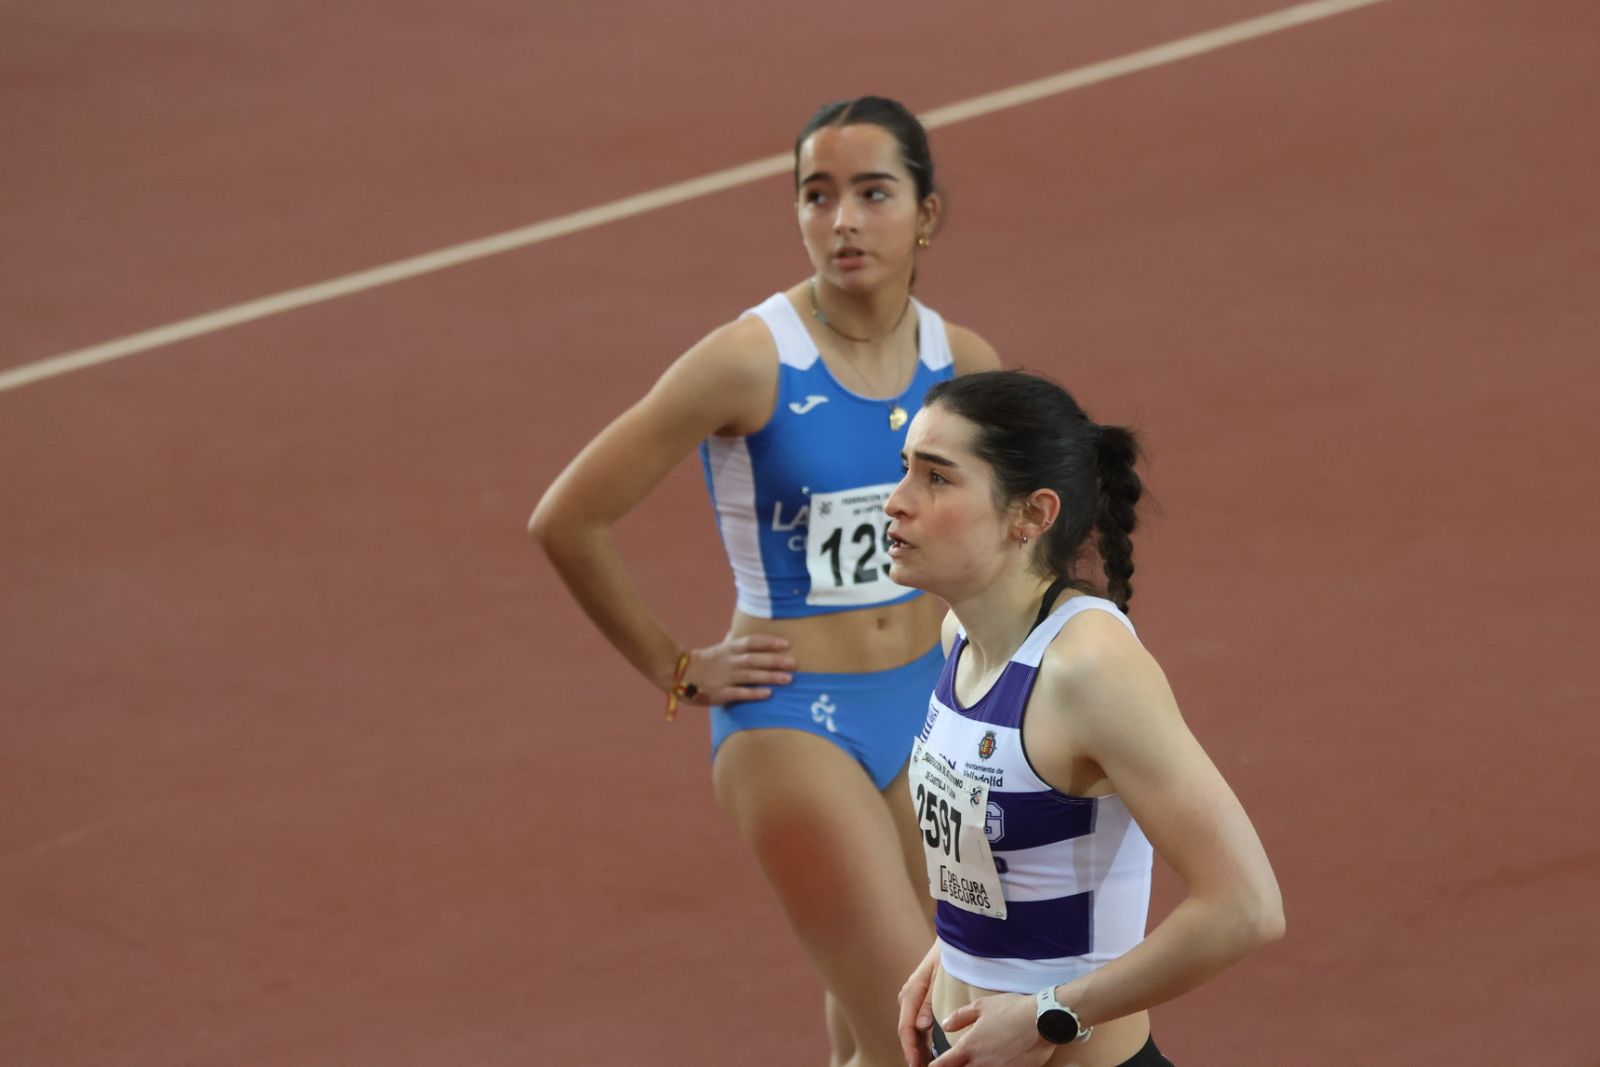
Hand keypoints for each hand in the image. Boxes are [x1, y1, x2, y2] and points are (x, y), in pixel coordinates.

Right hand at [678, 634, 794, 705]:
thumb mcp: (720, 648)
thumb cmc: (703, 662)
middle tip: (794, 663)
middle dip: (775, 661)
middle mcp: (729, 662)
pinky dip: (754, 693)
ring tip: (788, 679)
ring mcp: (725, 677)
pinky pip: (739, 693)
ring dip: (770, 677)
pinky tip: (768, 694)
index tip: (786, 644)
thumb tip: (747, 632)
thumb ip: (735, 642)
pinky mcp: (720, 693)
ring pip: (751, 676)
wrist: (678, 674)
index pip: (752, 643)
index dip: (769, 642)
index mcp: (729, 649)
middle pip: (755, 659)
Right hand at [897, 941, 940, 1065]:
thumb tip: (921, 1026)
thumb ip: (930, 1001)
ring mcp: (914, 997)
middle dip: (913, 1050)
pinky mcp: (921, 998)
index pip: (906, 1026)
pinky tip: (928, 1048)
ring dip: (917, 1046)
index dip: (910, 1047)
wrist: (955, 939)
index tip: (915, 1063)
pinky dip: (921, 1037)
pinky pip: (917, 1021)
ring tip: (924, 1062)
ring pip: (911, 1027)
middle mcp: (909, 995)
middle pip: (907, 1030)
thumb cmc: (949, 956)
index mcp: (912, 991)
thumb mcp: (942, 977)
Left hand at [932, 993, 1052, 1066]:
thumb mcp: (982, 1006)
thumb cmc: (1012, 1010)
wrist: (1043, 1020)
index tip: (931, 1066)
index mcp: (969, 1046)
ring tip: (972, 1063)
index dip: (935, 1066)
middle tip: (954, 1064)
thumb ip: (960, 1017)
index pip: (944, 1064)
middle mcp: (980, 1063)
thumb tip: (945, 1025)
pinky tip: (994, 1064)